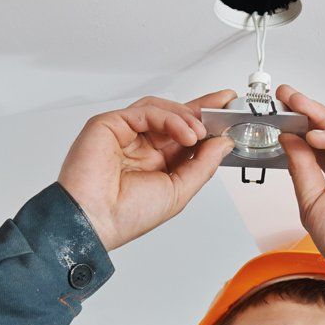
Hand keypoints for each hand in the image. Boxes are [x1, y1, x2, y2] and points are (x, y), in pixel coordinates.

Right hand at [57, 92, 235, 251]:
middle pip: (174, 116)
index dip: (206, 123)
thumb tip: (223, 143)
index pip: (183, 135)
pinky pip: (145, 110)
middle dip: (202, 109)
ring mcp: (124, 134)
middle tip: (224, 104)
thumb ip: (202, 165)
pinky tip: (185, 132)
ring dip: (185, 117)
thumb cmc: (126, 216)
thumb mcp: (179, 191)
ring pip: (160, 109)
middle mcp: (140, 147)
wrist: (95, 220)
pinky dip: (169, 117)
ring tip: (199, 133)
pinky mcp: (109, 124)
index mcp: (155, 164)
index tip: (229, 114)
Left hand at [277, 86, 324, 324]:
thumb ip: (302, 168)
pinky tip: (317, 136)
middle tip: (288, 96)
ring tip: (297, 108)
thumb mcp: (311, 202)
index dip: (302, 125)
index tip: (280, 110)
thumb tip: (290, 139)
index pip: (322, 144)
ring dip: (322, 120)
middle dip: (311, 112)